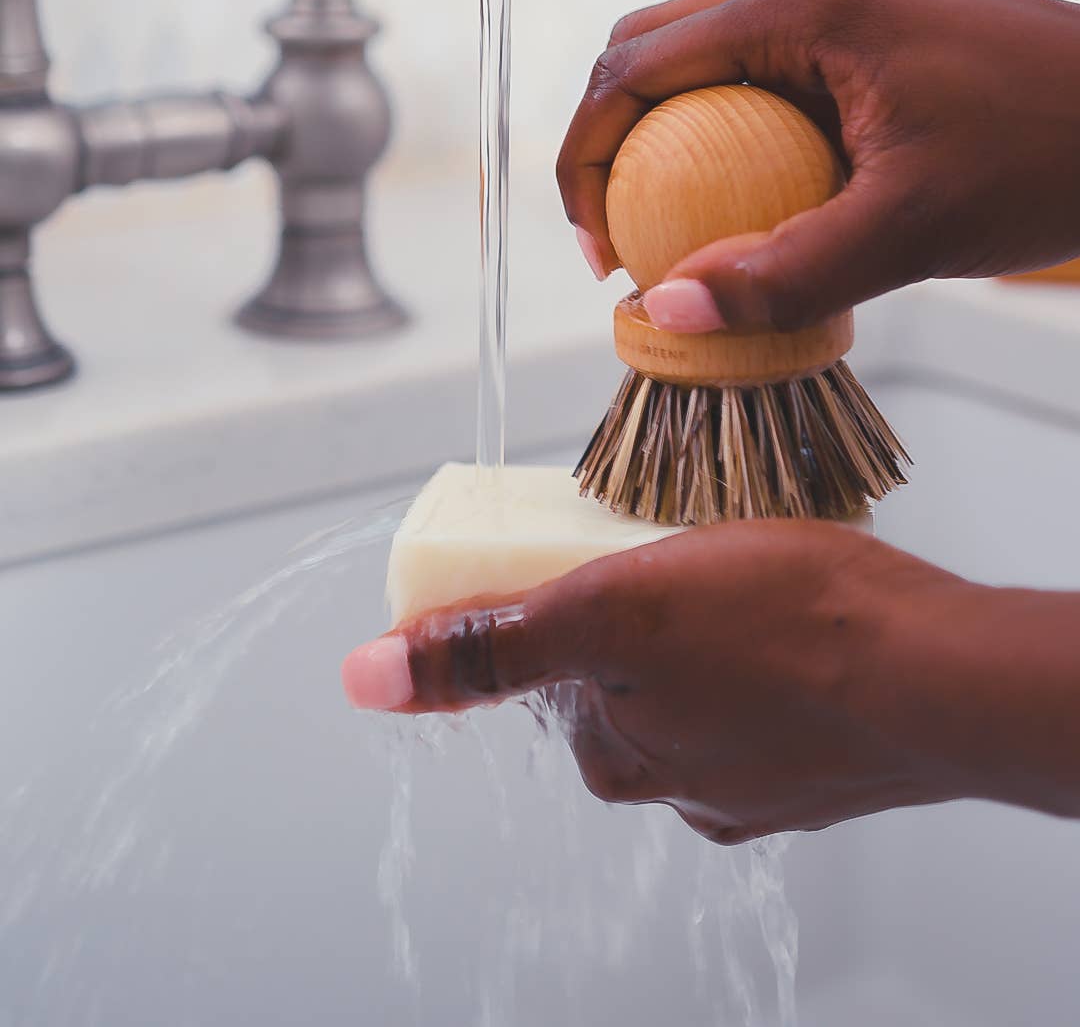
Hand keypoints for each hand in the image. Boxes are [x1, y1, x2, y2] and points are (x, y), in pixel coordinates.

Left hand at [342, 523, 1079, 842]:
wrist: (941, 671)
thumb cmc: (787, 625)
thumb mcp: (609, 609)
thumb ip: (488, 647)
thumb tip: (368, 677)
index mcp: (616, 753)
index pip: (542, 668)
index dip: (556, 597)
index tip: (594, 552)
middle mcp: (677, 783)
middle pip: (617, 676)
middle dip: (630, 612)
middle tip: (672, 550)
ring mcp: (754, 779)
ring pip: (692, 683)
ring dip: (698, 631)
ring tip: (741, 575)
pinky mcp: (817, 761)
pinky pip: (760, 694)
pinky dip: (761, 654)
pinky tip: (790, 617)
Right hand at [558, 0, 1079, 332]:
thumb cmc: (1050, 158)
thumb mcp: (906, 233)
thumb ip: (781, 277)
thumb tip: (666, 312)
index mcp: (805, 5)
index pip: (635, 66)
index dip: (588, 160)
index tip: (603, 252)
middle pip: (652, 48)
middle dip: (611, 142)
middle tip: (622, 238)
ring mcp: (844, 0)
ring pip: (703, 56)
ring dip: (667, 135)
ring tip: (677, 224)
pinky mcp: (868, 30)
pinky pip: (761, 71)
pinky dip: (727, 131)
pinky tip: (753, 196)